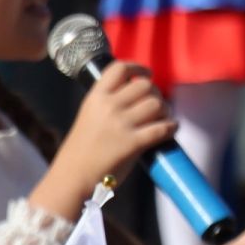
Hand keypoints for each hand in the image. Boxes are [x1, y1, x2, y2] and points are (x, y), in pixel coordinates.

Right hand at [36, 62, 174, 217]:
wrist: (72, 176)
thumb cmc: (80, 150)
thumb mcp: (88, 116)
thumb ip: (108, 104)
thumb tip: (137, 97)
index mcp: (95, 97)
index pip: (120, 68)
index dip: (137, 68)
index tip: (145, 74)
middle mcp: (108, 106)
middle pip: (145, 85)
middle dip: (155, 93)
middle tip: (155, 104)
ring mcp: (121, 124)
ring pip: (157, 104)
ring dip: (164, 110)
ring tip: (162, 118)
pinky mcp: (133, 143)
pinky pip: (162, 128)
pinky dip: (171, 127)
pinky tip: (170, 129)